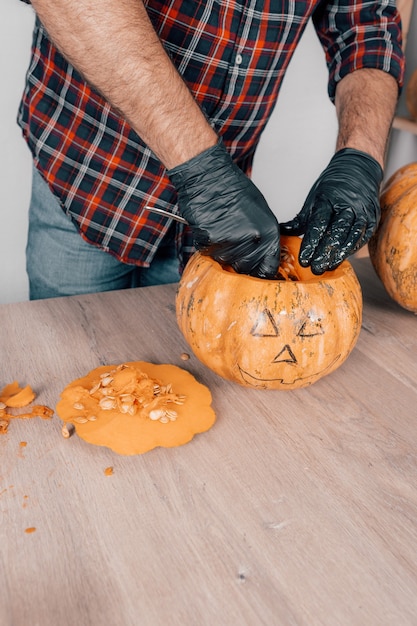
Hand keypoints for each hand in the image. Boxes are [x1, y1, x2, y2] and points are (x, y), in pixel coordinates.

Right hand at [167, 141, 279, 278]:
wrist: (209, 178)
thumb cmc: (234, 189)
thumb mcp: (261, 212)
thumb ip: (263, 238)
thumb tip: (262, 257)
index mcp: (268, 233)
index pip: (268, 268)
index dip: (260, 271)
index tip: (254, 271)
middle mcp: (252, 241)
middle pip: (245, 268)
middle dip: (239, 260)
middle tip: (233, 243)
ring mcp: (230, 243)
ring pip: (225, 261)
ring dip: (222, 251)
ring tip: (221, 228)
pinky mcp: (211, 242)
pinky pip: (209, 253)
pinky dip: (209, 244)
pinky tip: (211, 227)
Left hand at [281, 148, 382, 273]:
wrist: (358, 171)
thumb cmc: (331, 189)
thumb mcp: (313, 201)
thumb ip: (299, 221)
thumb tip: (280, 234)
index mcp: (328, 199)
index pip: (318, 224)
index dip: (311, 244)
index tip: (304, 259)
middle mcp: (347, 205)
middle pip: (335, 232)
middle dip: (324, 253)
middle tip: (315, 269)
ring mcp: (361, 211)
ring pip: (350, 236)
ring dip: (339, 254)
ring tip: (328, 267)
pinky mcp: (371, 218)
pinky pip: (361, 237)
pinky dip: (351, 249)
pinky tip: (341, 258)